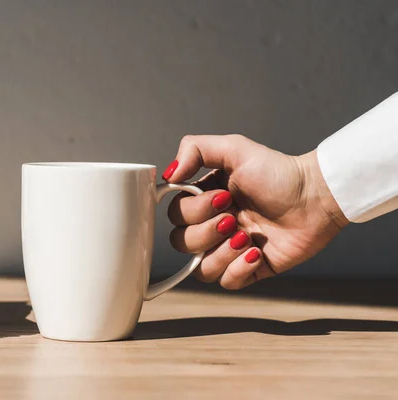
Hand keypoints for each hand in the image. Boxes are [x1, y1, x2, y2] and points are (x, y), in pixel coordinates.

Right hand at [164, 134, 348, 288]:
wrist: (317, 197)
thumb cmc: (279, 172)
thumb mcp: (234, 149)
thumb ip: (194, 149)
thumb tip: (169, 175)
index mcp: (204, 200)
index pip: (175, 215)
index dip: (194, 211)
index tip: (224, 197)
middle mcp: (212, 226)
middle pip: (181, 243)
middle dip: (207, 232)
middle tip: (234, 217)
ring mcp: (229, 249)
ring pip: (200, 268)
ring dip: (220, 253)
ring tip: (246, 238)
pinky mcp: (249, 269)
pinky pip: (226, 283)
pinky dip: (238, 269)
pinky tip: (257, 251)